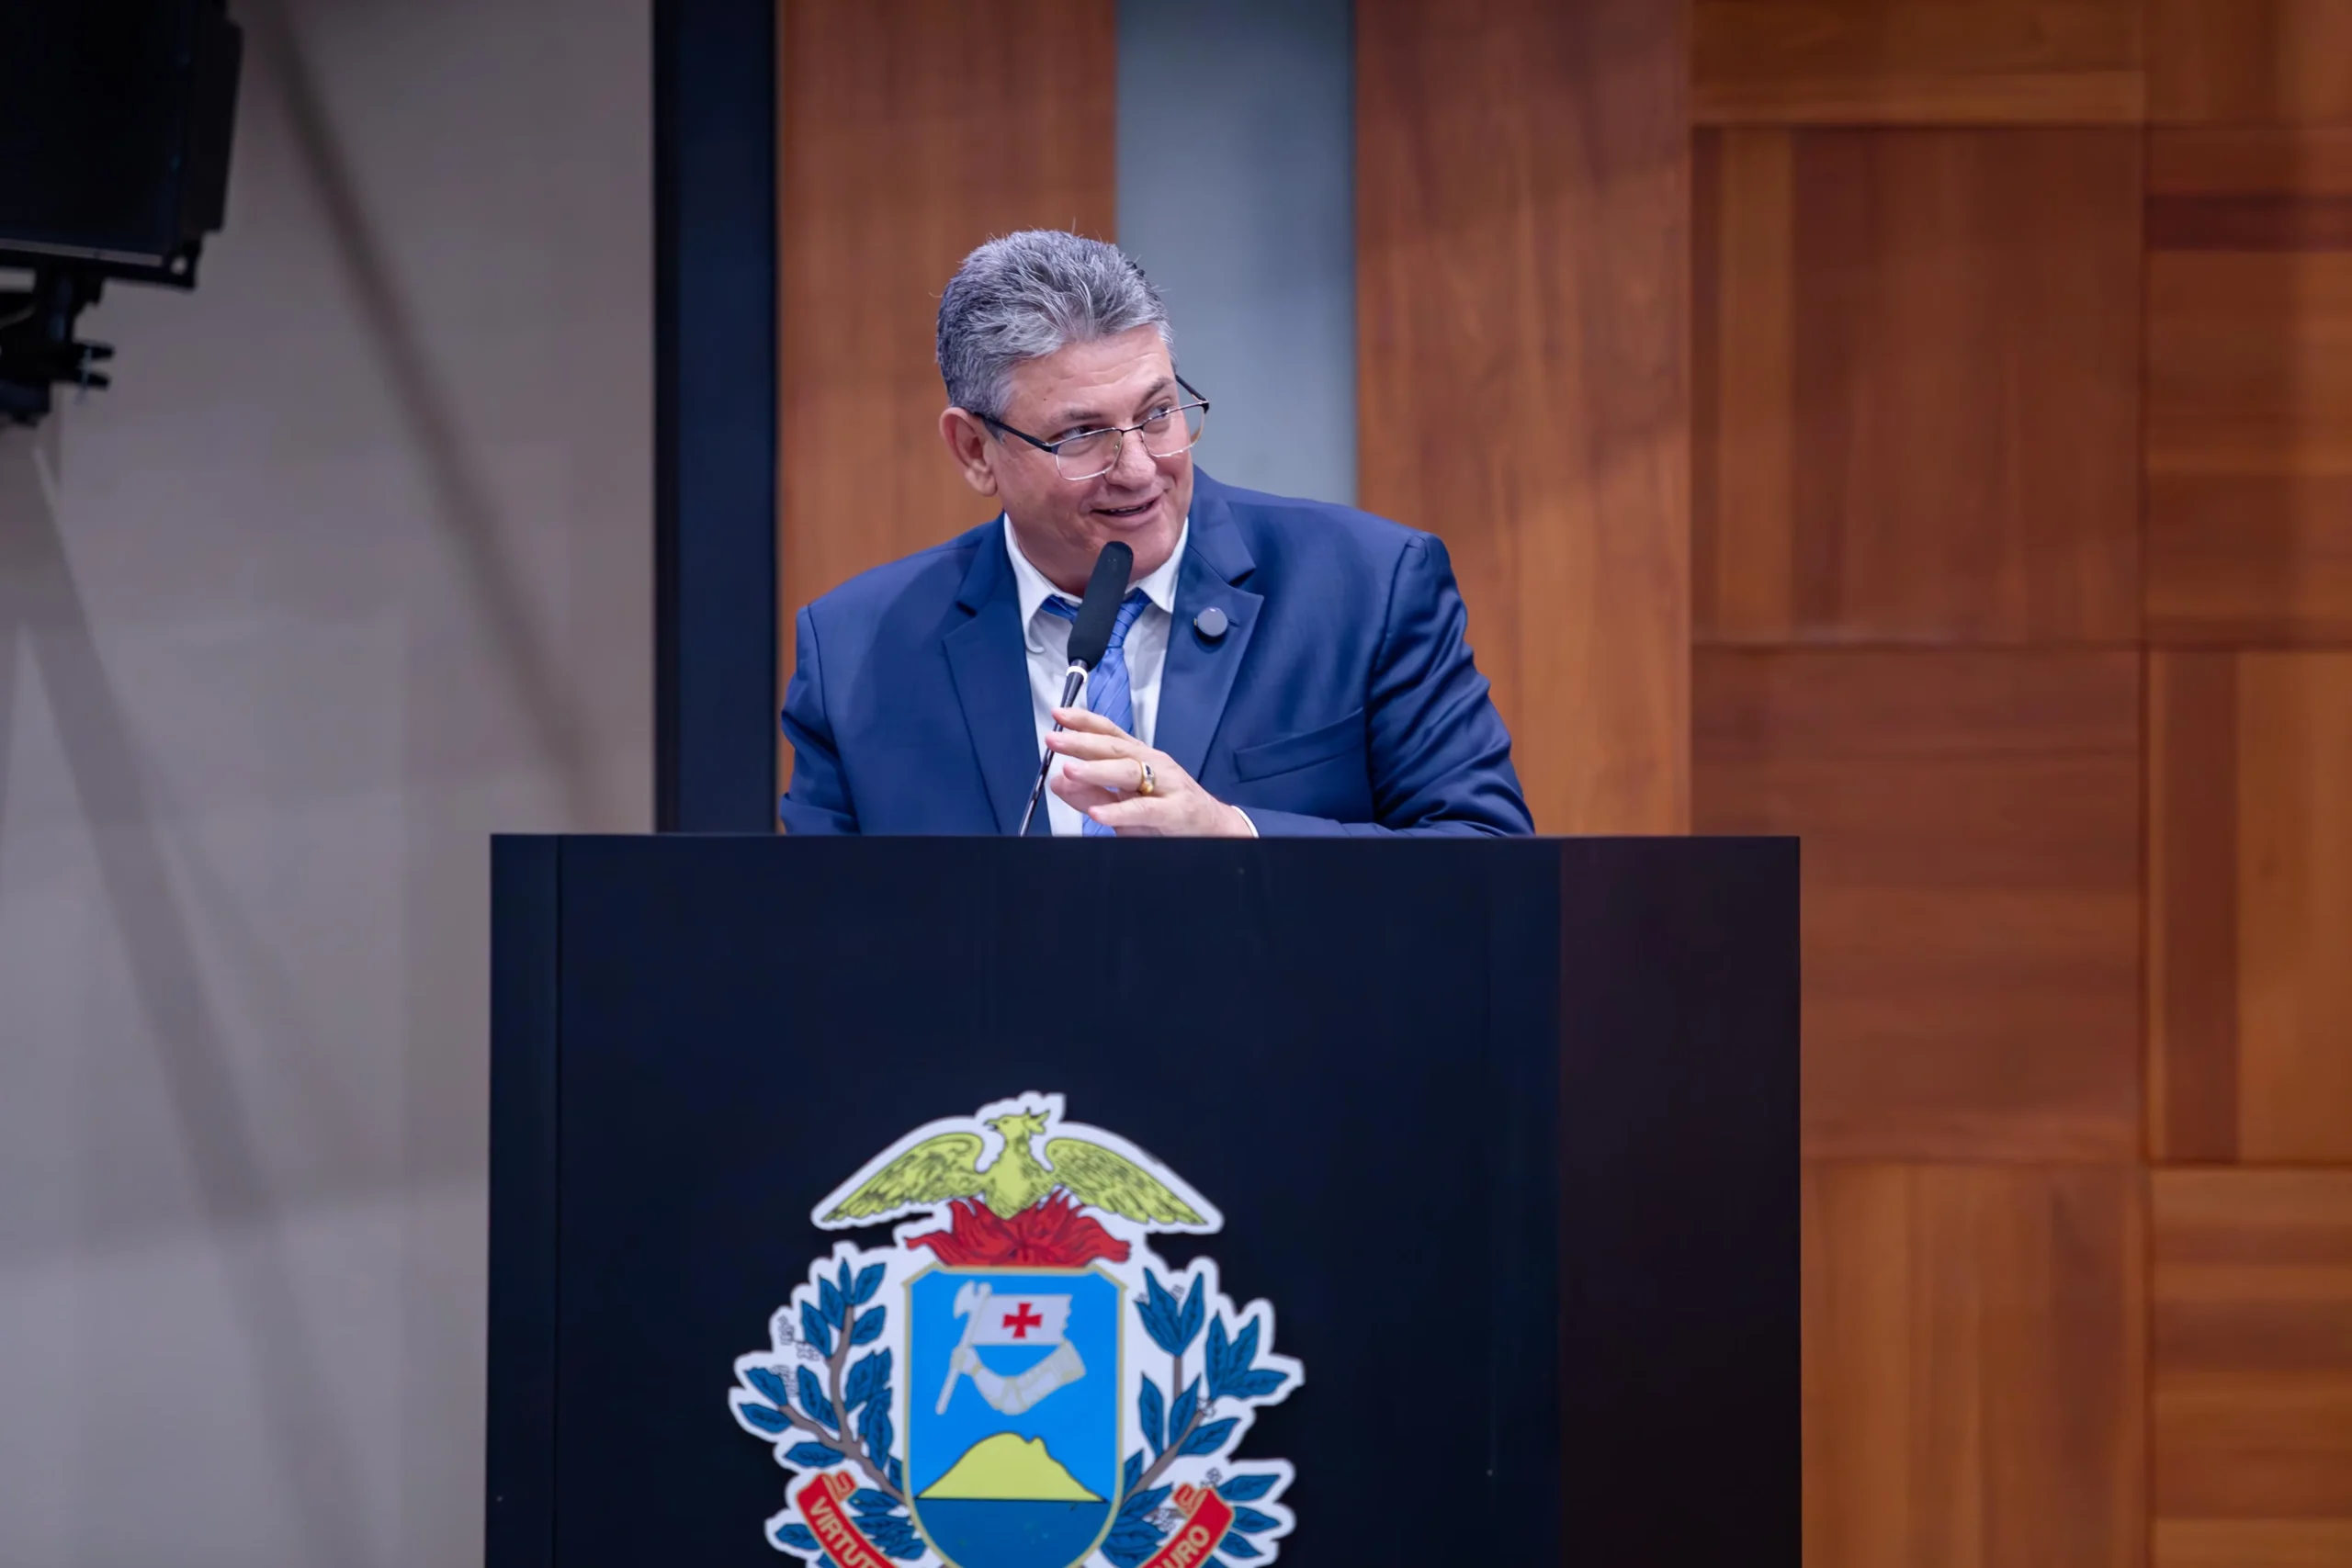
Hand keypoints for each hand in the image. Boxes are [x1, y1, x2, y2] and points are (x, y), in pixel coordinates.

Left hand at [1044, 707, 1253, 836]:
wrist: (1214, 830)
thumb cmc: (1168, 811)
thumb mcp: (1123, 803)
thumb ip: (1089, 793)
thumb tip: (1057, 782)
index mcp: (1140, 757)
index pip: (1110, 733)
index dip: (1084, 722)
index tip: (1058, 715)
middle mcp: (1153, 764)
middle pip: (1115, 748)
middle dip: (1082, 742)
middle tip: (1055, 739)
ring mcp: (1166, 785)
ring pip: (1129, 773)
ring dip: (1097, 771)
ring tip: (1070, 770)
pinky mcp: (1175, 811)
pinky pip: (1143, 810)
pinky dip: (1119, 812)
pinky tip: (1099, 814)